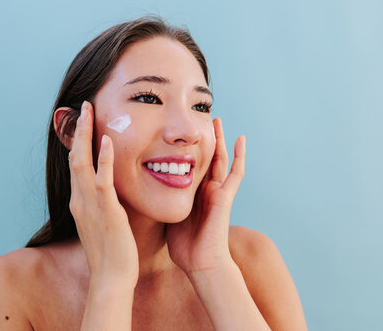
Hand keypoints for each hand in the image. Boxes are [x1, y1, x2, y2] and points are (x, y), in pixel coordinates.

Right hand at [68, 101, 138, 287]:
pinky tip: (107, 141)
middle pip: (75, 157)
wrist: (111, 278)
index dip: (79, 141)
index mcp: (80, 202)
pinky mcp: (106, 212)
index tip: (84, 121)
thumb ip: (102, 204)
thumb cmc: (111, 252)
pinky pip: (102, 181)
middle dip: (78, 130)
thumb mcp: (101, 223)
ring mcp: (90, 205)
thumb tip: (108, 192)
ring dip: (85, 136)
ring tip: (89, 111)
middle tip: (83, 105)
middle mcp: (80, 200)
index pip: (77, 165)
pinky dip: (103, 159)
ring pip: (82, 163)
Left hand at [166, 118, 245, 274]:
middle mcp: (206, 189)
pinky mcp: (225, 196)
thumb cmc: (184, 246)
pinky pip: (235, 172)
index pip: (189, 164)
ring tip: (216, 119)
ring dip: (219, 139)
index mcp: (192, 193)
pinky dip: (240, 156)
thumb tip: (141, 191)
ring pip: (220, 159)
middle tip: (197, 118)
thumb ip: (161, 203)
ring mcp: (217, 191)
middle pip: (205, 157)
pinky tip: (241, 139)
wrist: (200, 263)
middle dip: (201, 139)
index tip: (175, 133)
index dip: (185, 149)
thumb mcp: (168, 217)